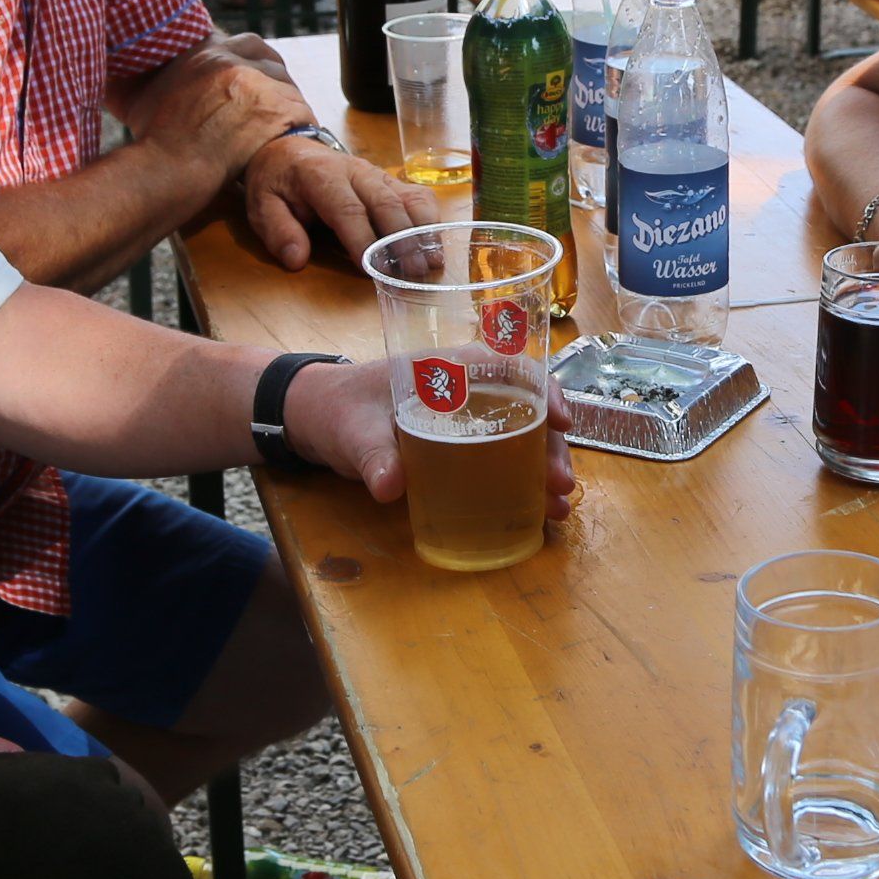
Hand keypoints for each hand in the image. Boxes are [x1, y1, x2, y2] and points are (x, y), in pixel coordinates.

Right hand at [137, 46, 304, 188]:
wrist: (168, 166)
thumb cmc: (153, 138)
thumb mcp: (147, 91)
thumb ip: (157, 72)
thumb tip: (148, 67)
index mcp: (206, 52)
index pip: (247, 43)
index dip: (256, 61)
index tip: (257, 79)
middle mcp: (233, 62)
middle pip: (272, 62)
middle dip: (275, 81)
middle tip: (274, 104)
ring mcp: (256, 85)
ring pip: (289, 87)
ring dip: (287, 105)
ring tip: (283, 126)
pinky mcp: (274, 111)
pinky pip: (303, 113)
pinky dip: (301, 126)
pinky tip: (296, 140)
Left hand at [242, 135, 432, 272]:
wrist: (289, 148)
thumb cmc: (277, 181)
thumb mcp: (261, 205)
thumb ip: (278, 231)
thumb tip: (297, 260)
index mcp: (320, 175)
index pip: (347, 209)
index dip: (361, 239)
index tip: (371, 269)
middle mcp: (355, 172)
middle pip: (386, 204)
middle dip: (401, 241)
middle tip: (412, 273)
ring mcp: (377, 175)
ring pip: (410, 198)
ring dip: (423, 231)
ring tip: (432, 262)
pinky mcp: (390, 181)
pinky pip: (418, 196)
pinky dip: (430, 221)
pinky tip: (435, 246)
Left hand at [283, 357, 581, 523]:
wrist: (317, 422)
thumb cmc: (339, 409)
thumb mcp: (353, 431)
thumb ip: (373, 457)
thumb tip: (391, 486)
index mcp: (450, 367)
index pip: (512, 366)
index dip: (546, 390)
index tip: (562, 422)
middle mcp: (469, 390)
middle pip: (527, 410)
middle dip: (552, 447)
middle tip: (561, 485)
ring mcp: (468, 420)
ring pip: (521, 438)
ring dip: (544, 469)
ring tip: (557, 507)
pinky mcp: (461, 448)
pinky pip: (503, 459)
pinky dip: (524, 482)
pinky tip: (538, 512)